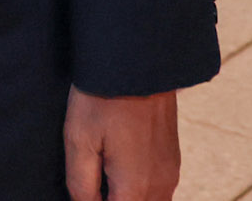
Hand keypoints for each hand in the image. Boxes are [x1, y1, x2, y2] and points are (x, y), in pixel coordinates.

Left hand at [63, 87, 177, 199]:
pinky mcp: (172, 160)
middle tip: (90, 182)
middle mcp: (160, 187)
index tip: (83, 189)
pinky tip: (117, 171)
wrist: (138, 66)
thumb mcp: (79, 140)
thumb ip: (80, 184)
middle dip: (110, 200)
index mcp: (135, 188)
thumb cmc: (103, 100)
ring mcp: (170, 174)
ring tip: (101, 177)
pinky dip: (139, 191)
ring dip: (126, 197)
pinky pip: (158, 191)